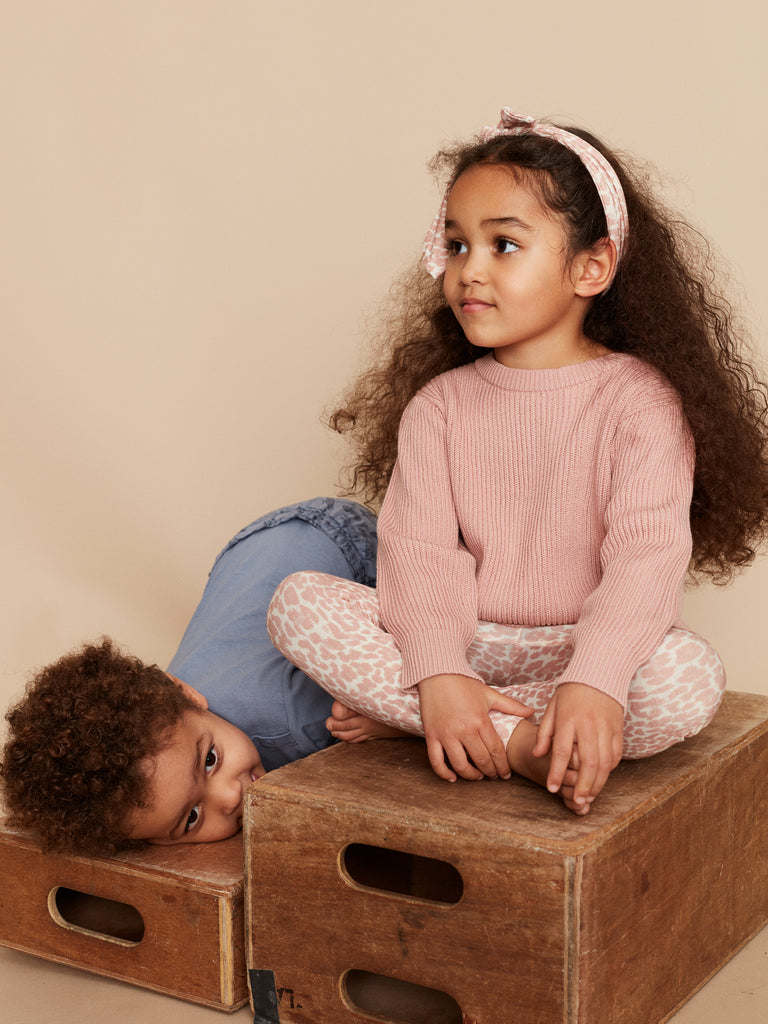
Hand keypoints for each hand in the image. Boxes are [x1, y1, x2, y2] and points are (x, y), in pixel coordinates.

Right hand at [418, 674, 531, 781]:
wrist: (437, 673)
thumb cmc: (463, 683)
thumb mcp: (489, 694)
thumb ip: (511, 706)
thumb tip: (531, 712)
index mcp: (481, 721)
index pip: (496, 751)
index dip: (503, 766)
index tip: (506, 774)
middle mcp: (464, 730)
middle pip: (481, 761)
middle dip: (490, 772)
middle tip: (493, 776)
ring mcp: (446, 734)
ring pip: (460, 765)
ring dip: (471, 775)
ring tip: (477, 776)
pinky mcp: (431, 735)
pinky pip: (436, 760)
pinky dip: (443, 773)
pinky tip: (452, 778)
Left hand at [534, 682, 623, 809]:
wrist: (600, 671)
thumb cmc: (571, 691)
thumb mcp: (552, 707)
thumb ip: (545, 732)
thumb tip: (537, 754)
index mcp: (568, 719)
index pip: (561, 751)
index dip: (556, 772)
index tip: (552, 788)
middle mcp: (588, 725)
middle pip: (588, 761)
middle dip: (583, 784)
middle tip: (578, 800)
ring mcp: (606, 727)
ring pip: (605, 762)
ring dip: (598, 782)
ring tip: (590, 795)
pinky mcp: (618, 729)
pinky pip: (616, 754)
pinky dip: (610, 769)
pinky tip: (602, 777)